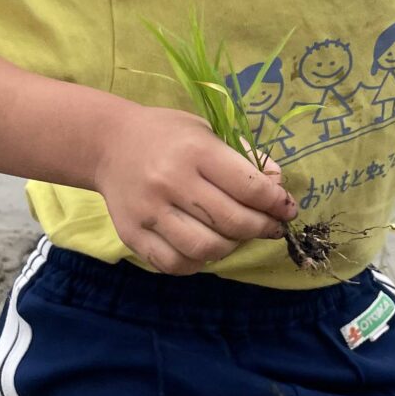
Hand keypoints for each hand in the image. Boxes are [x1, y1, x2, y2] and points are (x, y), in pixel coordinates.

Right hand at [93, 107, 296, 274]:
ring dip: (232, 247)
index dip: (276, 203)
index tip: (286, 208)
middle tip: (270, 226)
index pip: (249, 187)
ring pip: (206, 248)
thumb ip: (244, 158)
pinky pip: (175, 264)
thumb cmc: (167, 135)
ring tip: (236, 236)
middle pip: (233, 222)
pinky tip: (205, 247)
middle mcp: (172, 181)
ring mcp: (149, 211)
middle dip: (262, 228)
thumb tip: (277, 187)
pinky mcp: (132, 234)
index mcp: (195, 150)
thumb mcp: (208, 131)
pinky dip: (198, 262)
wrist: (108, 144)